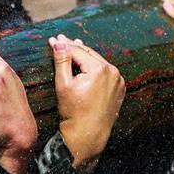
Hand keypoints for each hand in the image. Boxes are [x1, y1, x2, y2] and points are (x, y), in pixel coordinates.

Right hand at [50, 35, 123, 171]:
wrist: (87, 135)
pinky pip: (106, 73)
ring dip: (86, 56)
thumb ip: (61, 60)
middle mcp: (112, 72)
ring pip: (99, 62)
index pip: (78, 51)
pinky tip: (87, 65)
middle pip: (90, 54)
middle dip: (75, 47)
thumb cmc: (73, 111)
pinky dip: (96, 67)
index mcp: (99, 69)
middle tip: (62, 40)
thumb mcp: (63, 84)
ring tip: (74, 48)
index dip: (64, 45)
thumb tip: (59, 42)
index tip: (54, 39)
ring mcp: (118, 81)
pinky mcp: (120, 88)